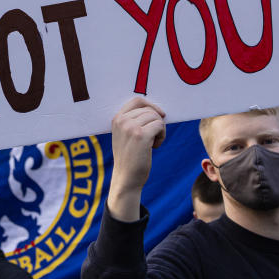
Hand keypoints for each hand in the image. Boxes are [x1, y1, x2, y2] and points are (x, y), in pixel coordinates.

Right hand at [107, 97, 165, 220]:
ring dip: (160, 130)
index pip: (137, 100)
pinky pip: (160, 125)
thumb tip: (157, 109)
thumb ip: (133, 121)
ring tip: (153, 143)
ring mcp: (130, 127)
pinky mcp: (141, 136)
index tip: (160, 115)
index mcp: (117, 119)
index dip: (151, 106)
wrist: (126, 178)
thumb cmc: (130, 157)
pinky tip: (155, 146)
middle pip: (150, 110)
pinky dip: (162, 136)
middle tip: (153, 138)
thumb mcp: (125, 135)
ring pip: (156, 117)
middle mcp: (122, 121)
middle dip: (156, 122)